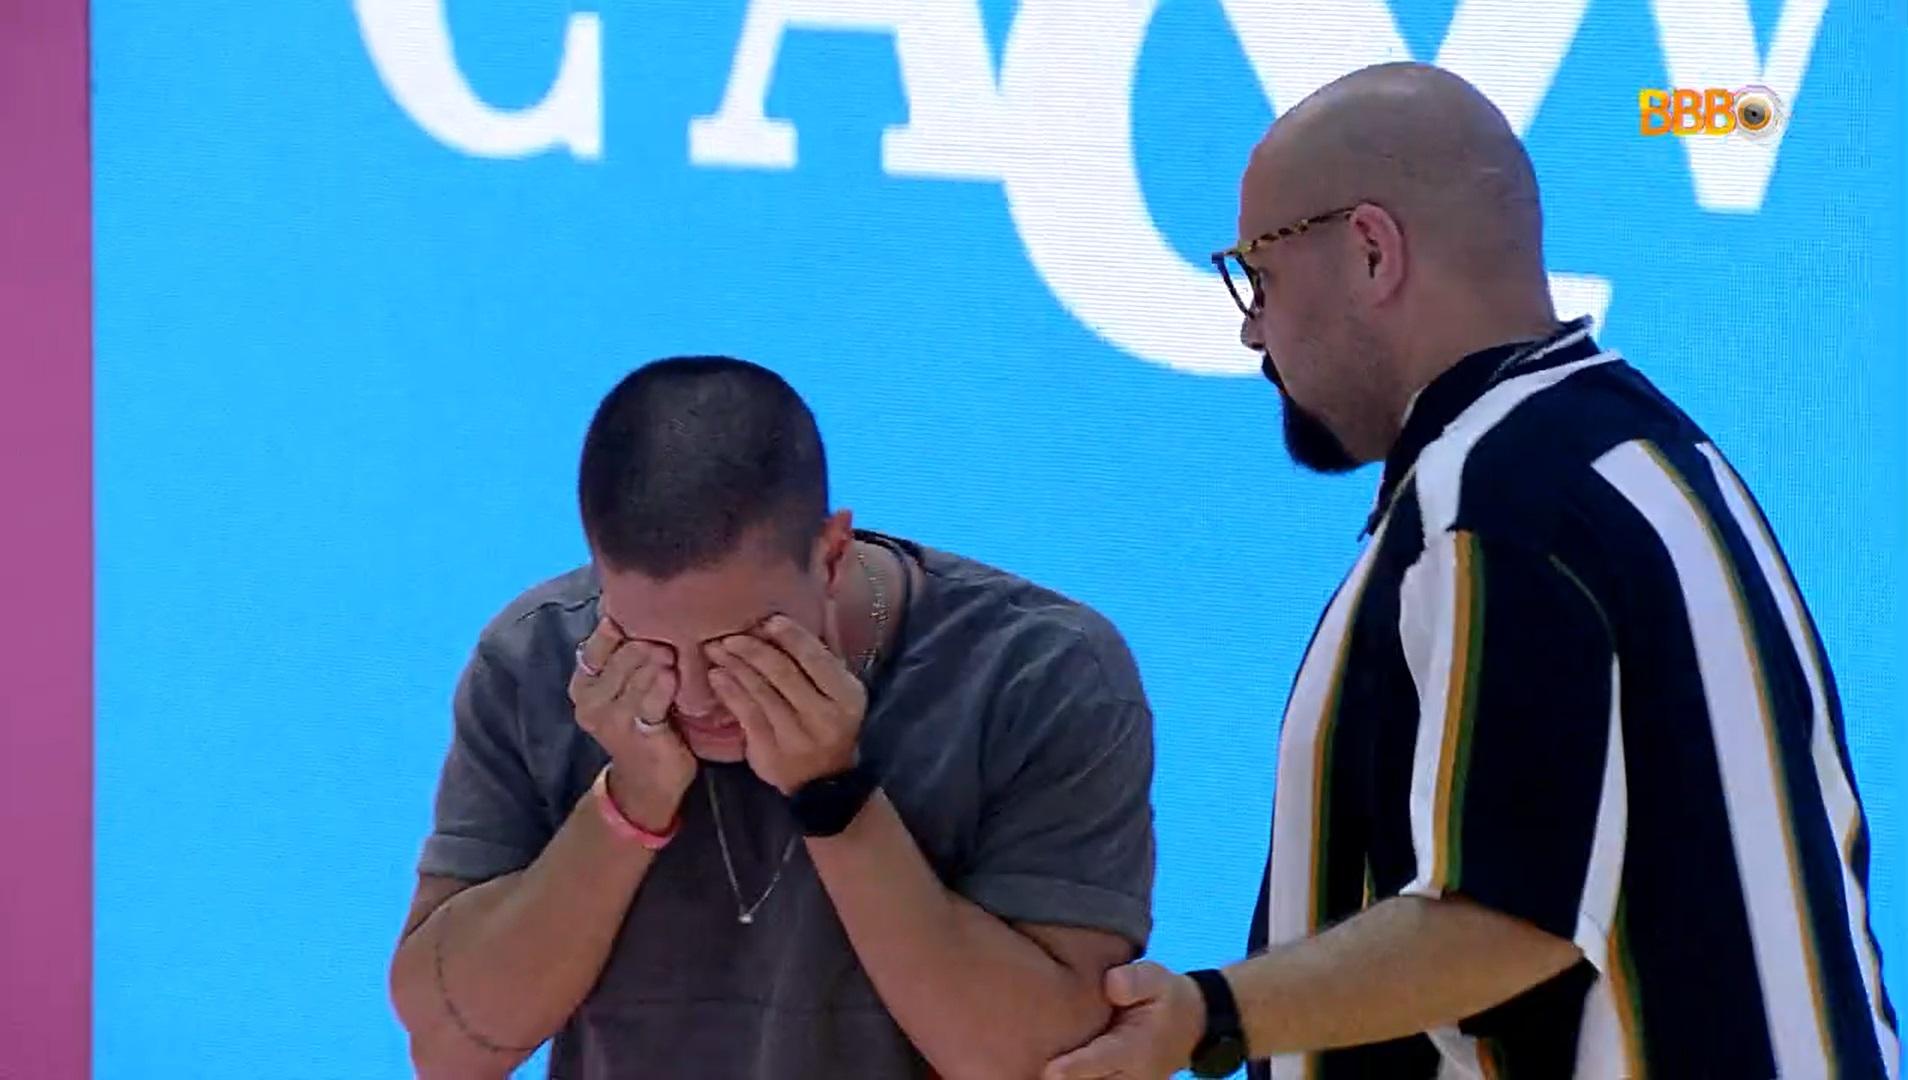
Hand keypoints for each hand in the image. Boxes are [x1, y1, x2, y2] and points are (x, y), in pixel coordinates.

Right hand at [569, 617, 695, 827]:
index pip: (596, 646)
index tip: (642, 614)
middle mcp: (591, 701)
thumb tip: (631, 607)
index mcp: (583, 684)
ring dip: (657, 660)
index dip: (618, 628)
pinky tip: (673, 677)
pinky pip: (651, 704)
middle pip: (620, 657)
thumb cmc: (638, 721)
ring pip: (636, 676)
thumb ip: (622, 655)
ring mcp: (612, 720)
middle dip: (645, 641)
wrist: (646, 780)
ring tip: (672, 651)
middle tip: (668, 629)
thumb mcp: (622, 687)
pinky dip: (663, 688)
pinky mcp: (637, 735)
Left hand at [704, 614, 865, 794]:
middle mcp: (823, 717)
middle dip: (753, 649)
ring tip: (717, 648)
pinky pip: (745, 714)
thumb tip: (823, 602)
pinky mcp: (769, 752)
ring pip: (760, 692)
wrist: (824, 781)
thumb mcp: (841, 689)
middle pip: (783, 673)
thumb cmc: (832, 723)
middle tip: (731, 634)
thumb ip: (826, 652)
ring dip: (735, 666)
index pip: (815, 658)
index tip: (768, 620)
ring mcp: (795, 737)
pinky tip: (717, 676)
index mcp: (846, 696)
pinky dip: (729, 692)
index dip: (791, 636)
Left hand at [1043, 962, 1204, 1079]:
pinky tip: (1047, 1073)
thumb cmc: (1165, 997)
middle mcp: (1132, 1076)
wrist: (1189, 1025)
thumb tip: (1111, 985)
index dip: (1076, 1067)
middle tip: (1031, 1070)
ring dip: (1067, 1079)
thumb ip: (1136, 980)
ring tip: (1030, 1073)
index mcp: (1138, 1048)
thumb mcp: (1157, 978)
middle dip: (1064, 1079)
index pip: (1103, 1060)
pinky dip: (1074, 1078)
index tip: (1050, 1070)